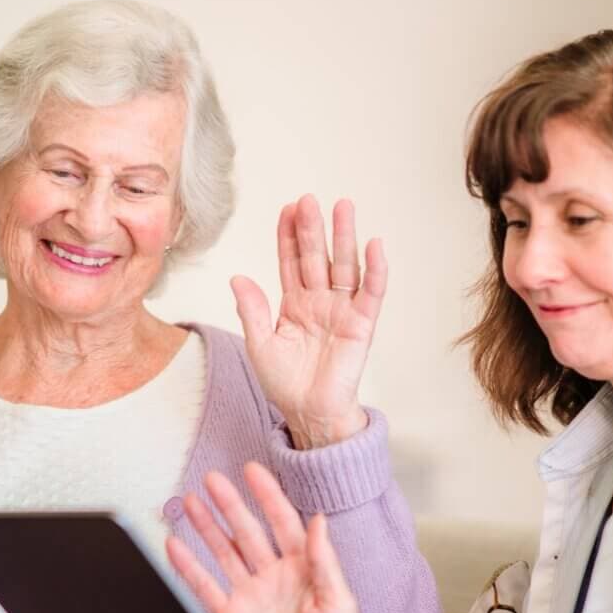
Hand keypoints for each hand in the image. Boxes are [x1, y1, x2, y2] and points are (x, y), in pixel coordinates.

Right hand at [166, 461, 364, 612]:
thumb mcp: (341, 604)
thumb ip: (325, 562)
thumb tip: (320, 520)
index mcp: (304, 569)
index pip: (282, 522)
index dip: (267, 495)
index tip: (251, 470)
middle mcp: (274, 578)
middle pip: (246, 531)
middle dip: (228, 504)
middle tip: (210, 479)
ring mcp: (251, 598)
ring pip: (223, 552)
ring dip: (206, 527)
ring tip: (188, 502)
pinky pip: (205, 587)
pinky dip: (189, 567)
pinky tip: (175, 545)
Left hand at [231, 195, 386, 448]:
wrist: (309, 413)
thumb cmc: (285, 384)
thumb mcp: (260, 345)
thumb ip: (252, 311)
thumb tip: (237, 278)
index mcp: (294, 304)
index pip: (291, 261)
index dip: (289, 236)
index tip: (287, 209)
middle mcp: (319, 301)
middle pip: (317, 256)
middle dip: (313, 228)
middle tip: (310, 199)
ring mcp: (342, 310)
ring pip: (343, 266)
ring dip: (344, 237)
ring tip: (343, 207)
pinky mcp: (362, 325)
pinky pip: (371, 293)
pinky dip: (374, 270)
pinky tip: (373, 246)